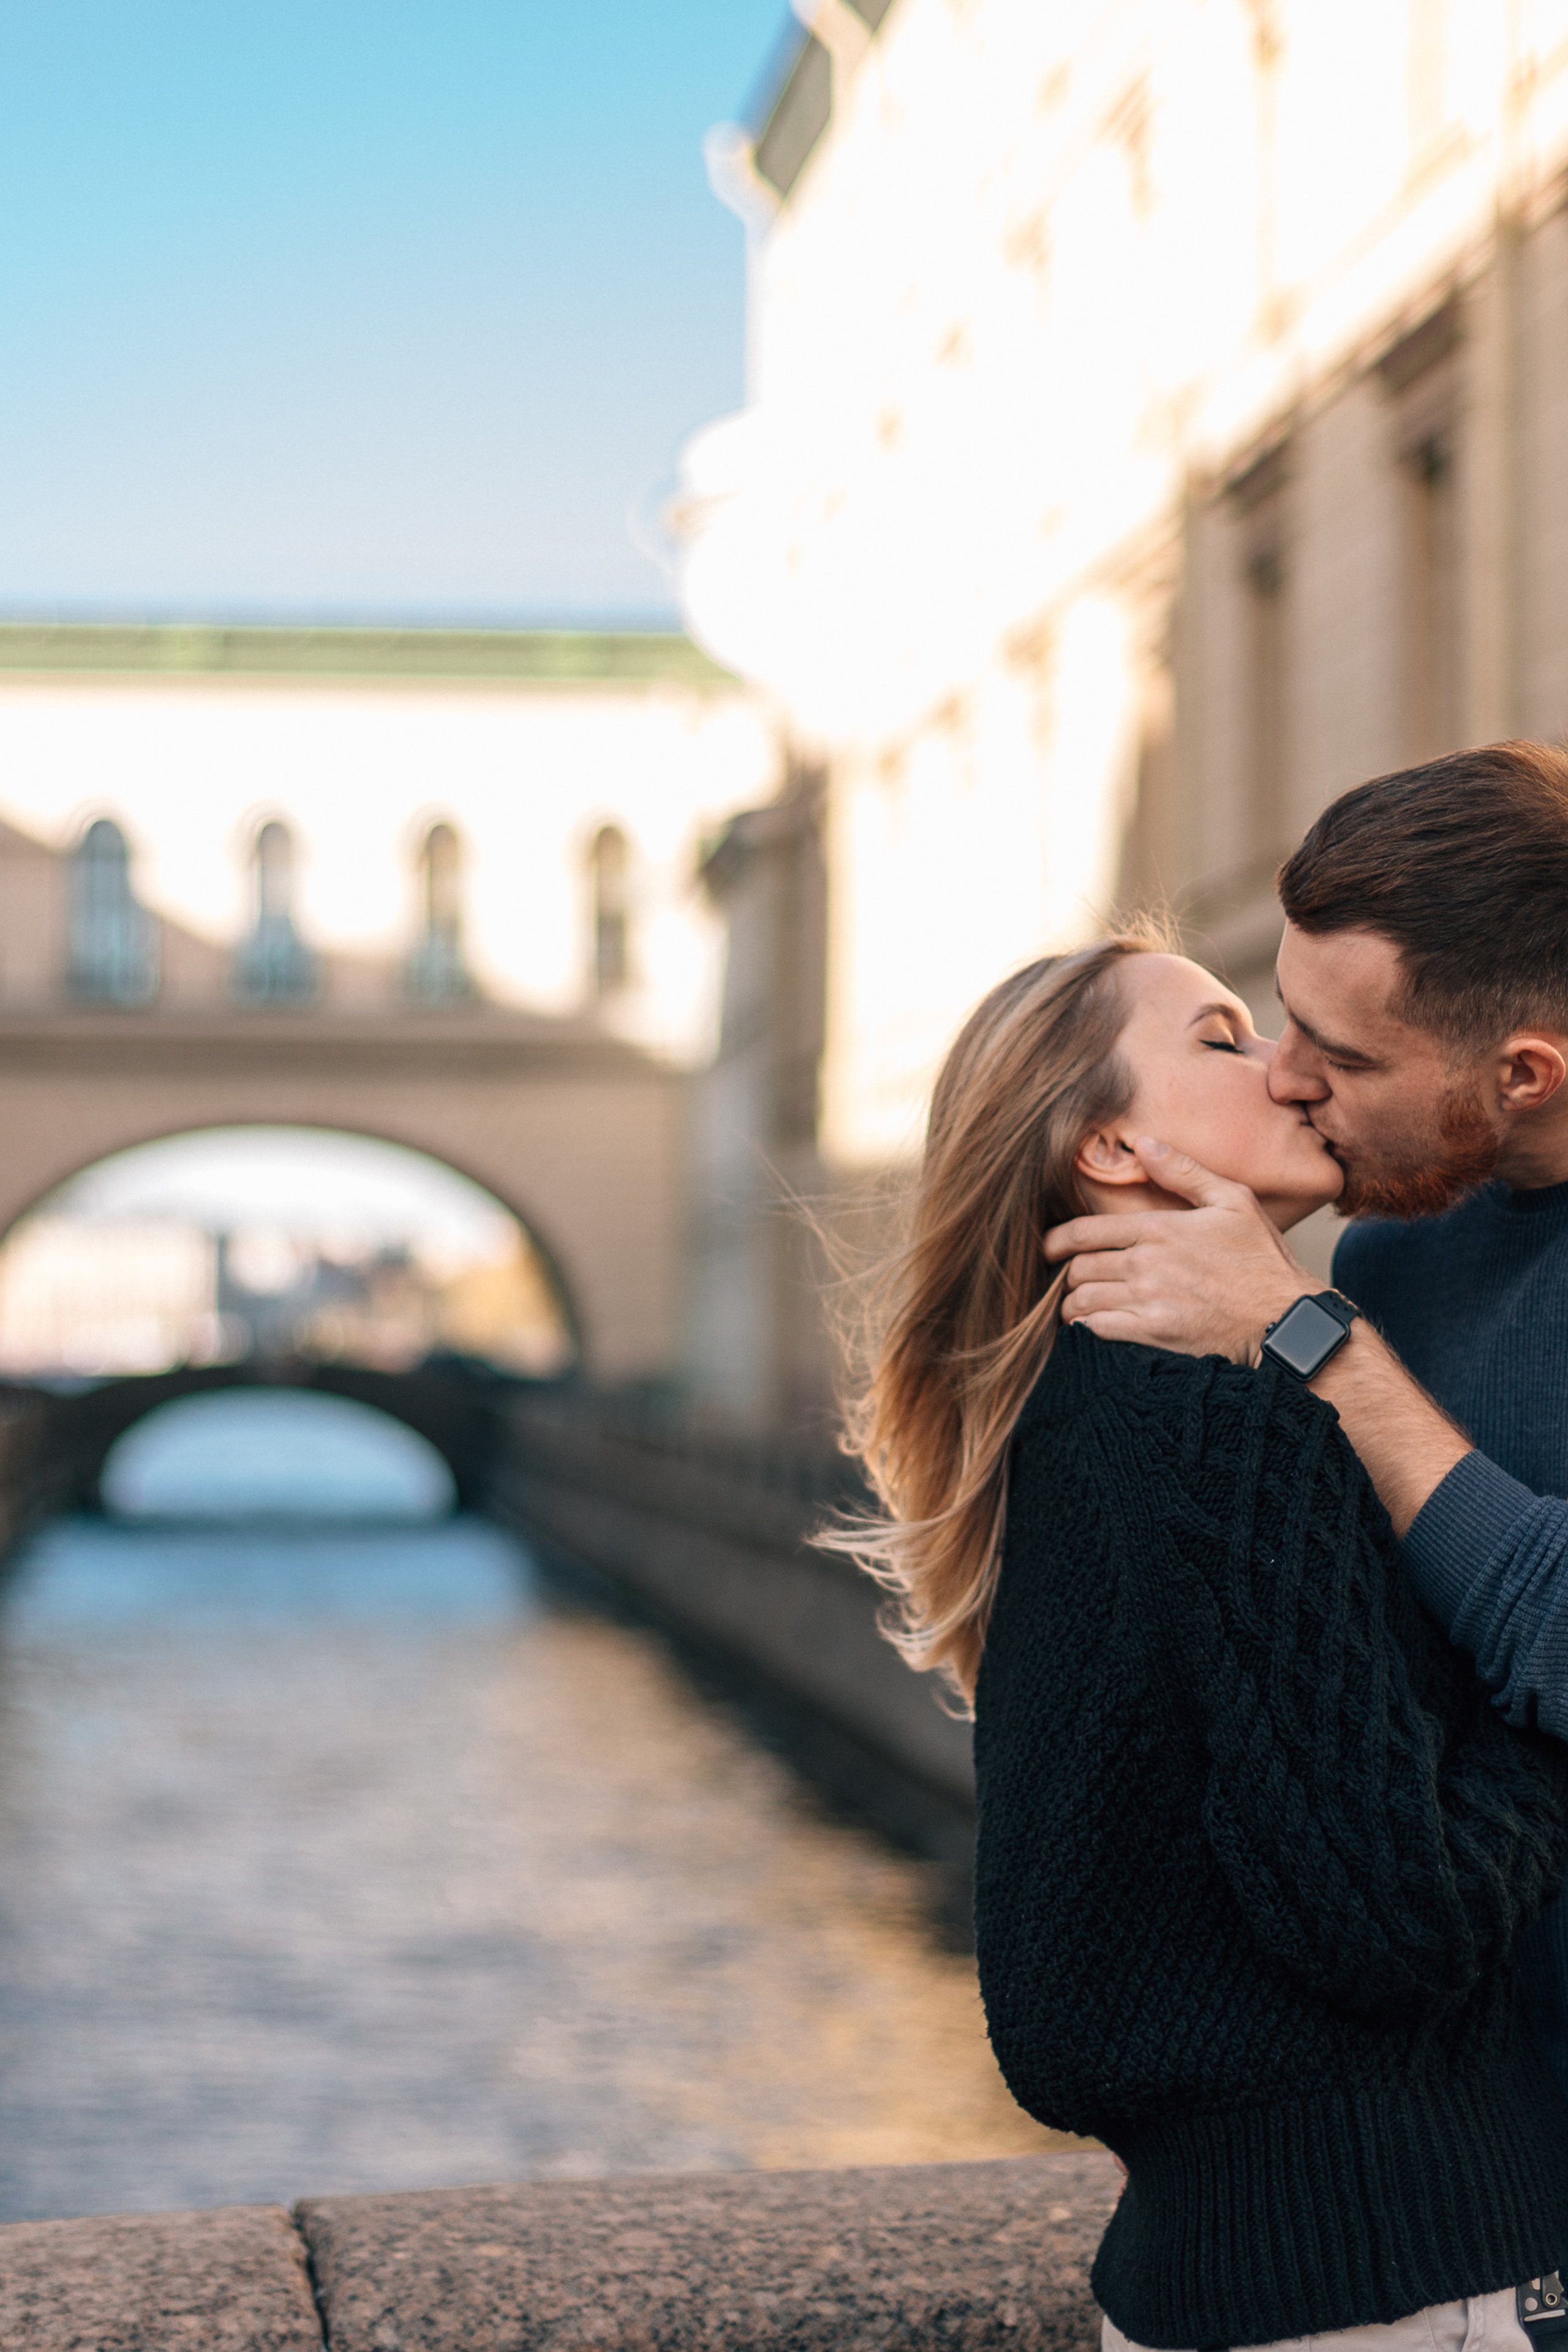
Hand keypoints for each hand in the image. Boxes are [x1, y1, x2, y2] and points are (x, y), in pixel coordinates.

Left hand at [1044, 1140, 1314, 1361]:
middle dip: (1067, 1273)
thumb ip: (1185, 1172)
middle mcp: (1146, 1263)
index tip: (1048, 1247)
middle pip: (1079, 1267)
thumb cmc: (1261, 1260)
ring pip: (1081, 1300)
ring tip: (1076, 1305)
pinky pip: (1095, 1330)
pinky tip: (1090, 1328)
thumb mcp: (1233, 1201)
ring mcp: (1148, 1300)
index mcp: (1160, 1228)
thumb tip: (1144, 1142)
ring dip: (1072, 1303)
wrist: (1284, 1319)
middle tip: (1070, 1279)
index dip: (1057, 1240)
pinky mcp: (1153, 1334)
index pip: (1087, 1231)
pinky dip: (1084, 1328)